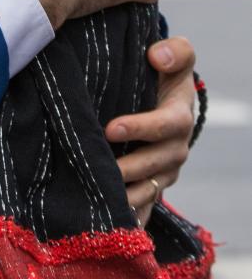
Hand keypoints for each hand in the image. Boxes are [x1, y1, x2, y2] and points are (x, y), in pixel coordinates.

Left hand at [104, 35, 195, 226]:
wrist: (159, 93)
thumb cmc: (162, 71)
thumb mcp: (174, 56)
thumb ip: (175, 51)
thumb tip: (157, 55)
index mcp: (179, 117)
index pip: (166, 125)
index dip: (141, 128)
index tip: (110, 128)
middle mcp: (175, 149)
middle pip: (156, 164)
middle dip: (129, 168)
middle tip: (100, 168)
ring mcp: (164, 172)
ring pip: (149, 190)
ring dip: (127, 197)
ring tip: (100, 200)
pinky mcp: (151, 186)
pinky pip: (144, 208)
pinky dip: (130, 219)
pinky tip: (110, 227)